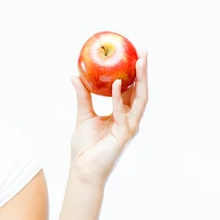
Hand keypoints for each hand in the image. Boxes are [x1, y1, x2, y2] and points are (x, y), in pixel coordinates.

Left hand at [68, 49, 148, 186]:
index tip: (134, 53)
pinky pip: (124, 112)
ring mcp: (129, 126)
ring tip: (139, 62)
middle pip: (141, 91)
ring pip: (141, 100)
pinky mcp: (125, 134)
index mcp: (122, 113)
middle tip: (143, 51)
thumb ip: (83, 95)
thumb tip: (75, 75)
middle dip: (144, 71)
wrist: (82, 168)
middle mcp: (129, 118)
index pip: (132, 89)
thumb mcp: (83, 114)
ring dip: (140, 80)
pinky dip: (119, 97)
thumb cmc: (85, 146)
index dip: (135, 72)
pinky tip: (116, 83)